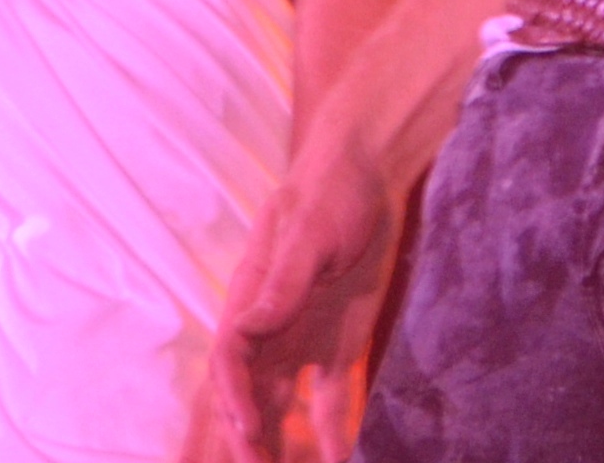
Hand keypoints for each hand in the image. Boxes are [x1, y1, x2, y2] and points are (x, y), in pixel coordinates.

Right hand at [199, 133, 399, 462]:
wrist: (372, 170)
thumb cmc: (329, 191)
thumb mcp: (308, 232)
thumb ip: (282, 283)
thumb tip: (249, 327)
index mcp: (251, 299)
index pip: (231, 359)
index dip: (234, 397)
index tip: (248, 428)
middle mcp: (272, 329)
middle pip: (250, 392)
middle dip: (246, 436)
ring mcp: (305, 340)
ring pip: (284, 405)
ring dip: (279, 442)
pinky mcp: (342, 344)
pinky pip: (334, 395)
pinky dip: (335, 429)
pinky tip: (341, 458)